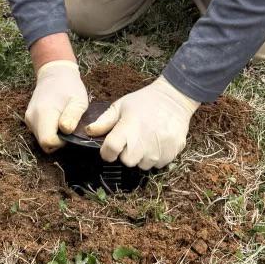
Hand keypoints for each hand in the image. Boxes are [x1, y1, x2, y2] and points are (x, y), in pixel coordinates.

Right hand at [25, 60, 88, 151]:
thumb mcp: (78, 100)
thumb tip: (66, 131)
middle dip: (58, 140)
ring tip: (64, 120)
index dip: (61, 142)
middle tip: (69, 125)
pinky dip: (50, 131)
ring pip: (41, 139)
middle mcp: (32, 118)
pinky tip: (57, 119)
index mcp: (43, 113)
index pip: (47, 141)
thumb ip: (73, 116)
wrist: (54, 73)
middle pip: (44, 143)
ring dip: (54, 136)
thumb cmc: (69, 87)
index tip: (70, 130)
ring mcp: (29, 119)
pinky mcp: (29, 119)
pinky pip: (40, 133)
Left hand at [85, 77, 199, 169]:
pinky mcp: (171, 153)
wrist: (175, 98)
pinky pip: (158, 164)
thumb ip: (104, 121)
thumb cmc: (144, 101)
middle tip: (132, 141)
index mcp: (128, 128)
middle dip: (126, 154)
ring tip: (146, 140)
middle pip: (127, 162)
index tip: (109, 148)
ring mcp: (158, 149)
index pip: (110, 151)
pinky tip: (157, 142)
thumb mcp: (121, 105)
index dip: (107, 152)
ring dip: (142, 156)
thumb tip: (89, 132)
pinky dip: (156, 157)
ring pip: (143, 165)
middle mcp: (143, 142)